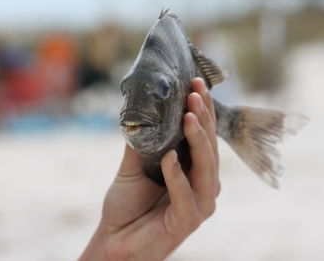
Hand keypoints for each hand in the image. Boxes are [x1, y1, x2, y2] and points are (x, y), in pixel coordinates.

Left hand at [80, 77, 219, 260]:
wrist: (114, 239)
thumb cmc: (127, 204)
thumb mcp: (133, 166)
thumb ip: (142, 142)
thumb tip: (141, 108)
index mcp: (193, 170)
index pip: (202, 136)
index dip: (202, 109)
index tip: (195, 83)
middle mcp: (202, 185)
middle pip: (209, 148)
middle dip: (203, 118)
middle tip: (195, 92)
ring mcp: (198, 205)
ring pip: (206, 169)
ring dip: (198, 142)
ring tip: (188, 116)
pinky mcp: (186, 221)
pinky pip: (186, 195)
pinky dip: (177, 176)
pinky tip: (168, 157)